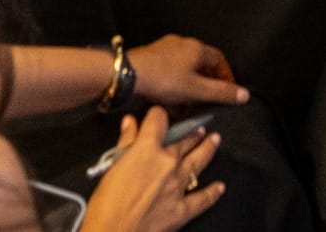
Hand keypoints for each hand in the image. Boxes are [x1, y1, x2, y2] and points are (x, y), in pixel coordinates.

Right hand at [85, 108, 223, 231]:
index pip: (158, 120)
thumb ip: (124, 143)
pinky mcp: (183, 209)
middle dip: (190, 132)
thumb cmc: (105, 205)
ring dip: (207, 149)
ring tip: (214, 139)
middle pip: (183, 140)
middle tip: (198, 127)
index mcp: (147, 149)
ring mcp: (178, 186)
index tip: (158, 115)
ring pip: (198, 161)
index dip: (157, 115)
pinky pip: (203, 198)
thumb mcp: (110, 168)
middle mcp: (167, 163)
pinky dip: (213, 192)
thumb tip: (129, 123)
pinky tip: (220, 186)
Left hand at [130, 35, 247, 105]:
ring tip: (188, 104)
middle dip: (206, 82)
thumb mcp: (197, 90)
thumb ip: (221, 92)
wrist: (129, 73)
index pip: (220, 60)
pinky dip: (174, 84)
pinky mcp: (152, 56)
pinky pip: (169, 70)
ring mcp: (165, 48)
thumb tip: (245, 94)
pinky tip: (169, 99)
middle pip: (202, 63)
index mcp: (197, 48)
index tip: (228, 92)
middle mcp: (183, 43)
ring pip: (184, 67)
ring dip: (189, 85)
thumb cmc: (165, 79)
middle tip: (208, 100)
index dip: (226, 76)